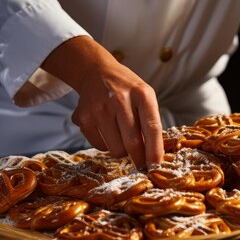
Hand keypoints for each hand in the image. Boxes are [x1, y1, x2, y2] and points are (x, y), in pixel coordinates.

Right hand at [42, 36, 163, 169]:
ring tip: (122, 137)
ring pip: (115, 148)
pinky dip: (106, 145)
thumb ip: (149, 122)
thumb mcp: (144, 97)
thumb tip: (151, 155)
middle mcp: (120, 100)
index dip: (155, 150)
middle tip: (141, 162)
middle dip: (138, 158)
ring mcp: (99, 109)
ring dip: (122, 151)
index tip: (156, 166)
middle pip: (132, 143)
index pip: (152, 128)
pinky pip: (99, 146)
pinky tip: (107, 131)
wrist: (96, 72)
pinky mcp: (83, 117)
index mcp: (142, 94)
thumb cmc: (127, 89)